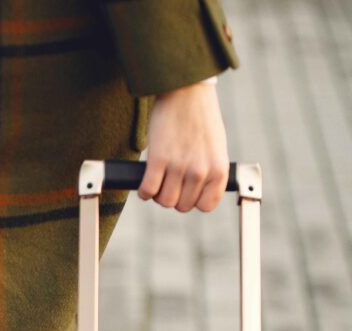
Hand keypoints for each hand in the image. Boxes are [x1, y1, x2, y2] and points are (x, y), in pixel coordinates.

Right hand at [139, 80, 228, 212]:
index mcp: (218, 169)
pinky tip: (145, 184)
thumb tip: (194, 190)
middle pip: (181, 206)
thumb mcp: (216, 147)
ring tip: (157, 182)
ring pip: (164, 201)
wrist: (187, 92)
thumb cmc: (201, 118)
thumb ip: (209, 170)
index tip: (187, 192)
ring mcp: (179, 166)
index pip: (206, 206)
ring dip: (158, 195)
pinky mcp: (158, 159)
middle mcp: (200, 171)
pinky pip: (148, 190)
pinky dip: (144, 191)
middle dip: (173, 198)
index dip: (194, 201)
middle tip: (169, 184)